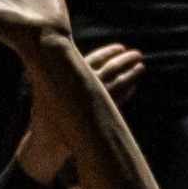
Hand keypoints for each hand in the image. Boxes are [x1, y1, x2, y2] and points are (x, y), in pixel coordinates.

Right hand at [9, 45, 136, 184]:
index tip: (121, 47)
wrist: (49, 141)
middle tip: (138, 54)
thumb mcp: (48, 89)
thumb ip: (61, 75)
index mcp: (73, 75)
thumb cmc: (45, 114)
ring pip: (119, 83)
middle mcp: (86, 86)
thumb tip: (70, 61)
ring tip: (141, 67)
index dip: (109, 52)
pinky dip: (127, 92)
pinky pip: (119, 100)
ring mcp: (96, 101)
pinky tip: (133, 86)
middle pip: (111, 68)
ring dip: (131, 74)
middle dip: (125, 60)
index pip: (97, 59)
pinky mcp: (102, 115)